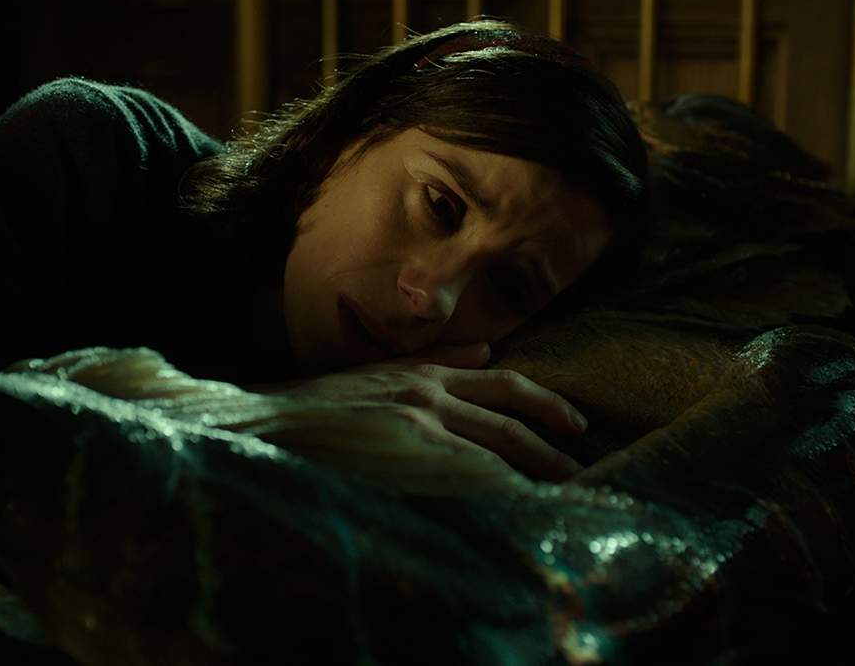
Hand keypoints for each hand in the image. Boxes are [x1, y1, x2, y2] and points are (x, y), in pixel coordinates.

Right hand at [254, 342, 586, 481]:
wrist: (273, 419)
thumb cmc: (319, 405)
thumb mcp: (381, 369)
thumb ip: (434, 359)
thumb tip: (486, 351)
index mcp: (423, 372)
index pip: (500, 382)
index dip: (542, 401)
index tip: (571, 421)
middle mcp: (429, 391)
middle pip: (510, 414)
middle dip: (551, 440)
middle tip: (580, 464)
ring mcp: (420, 420)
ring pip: (496, 444)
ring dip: (535, 468)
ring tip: (564, 489)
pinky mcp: (407, 448)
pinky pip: (467, 469)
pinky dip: (498, 485)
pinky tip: (520, 503)